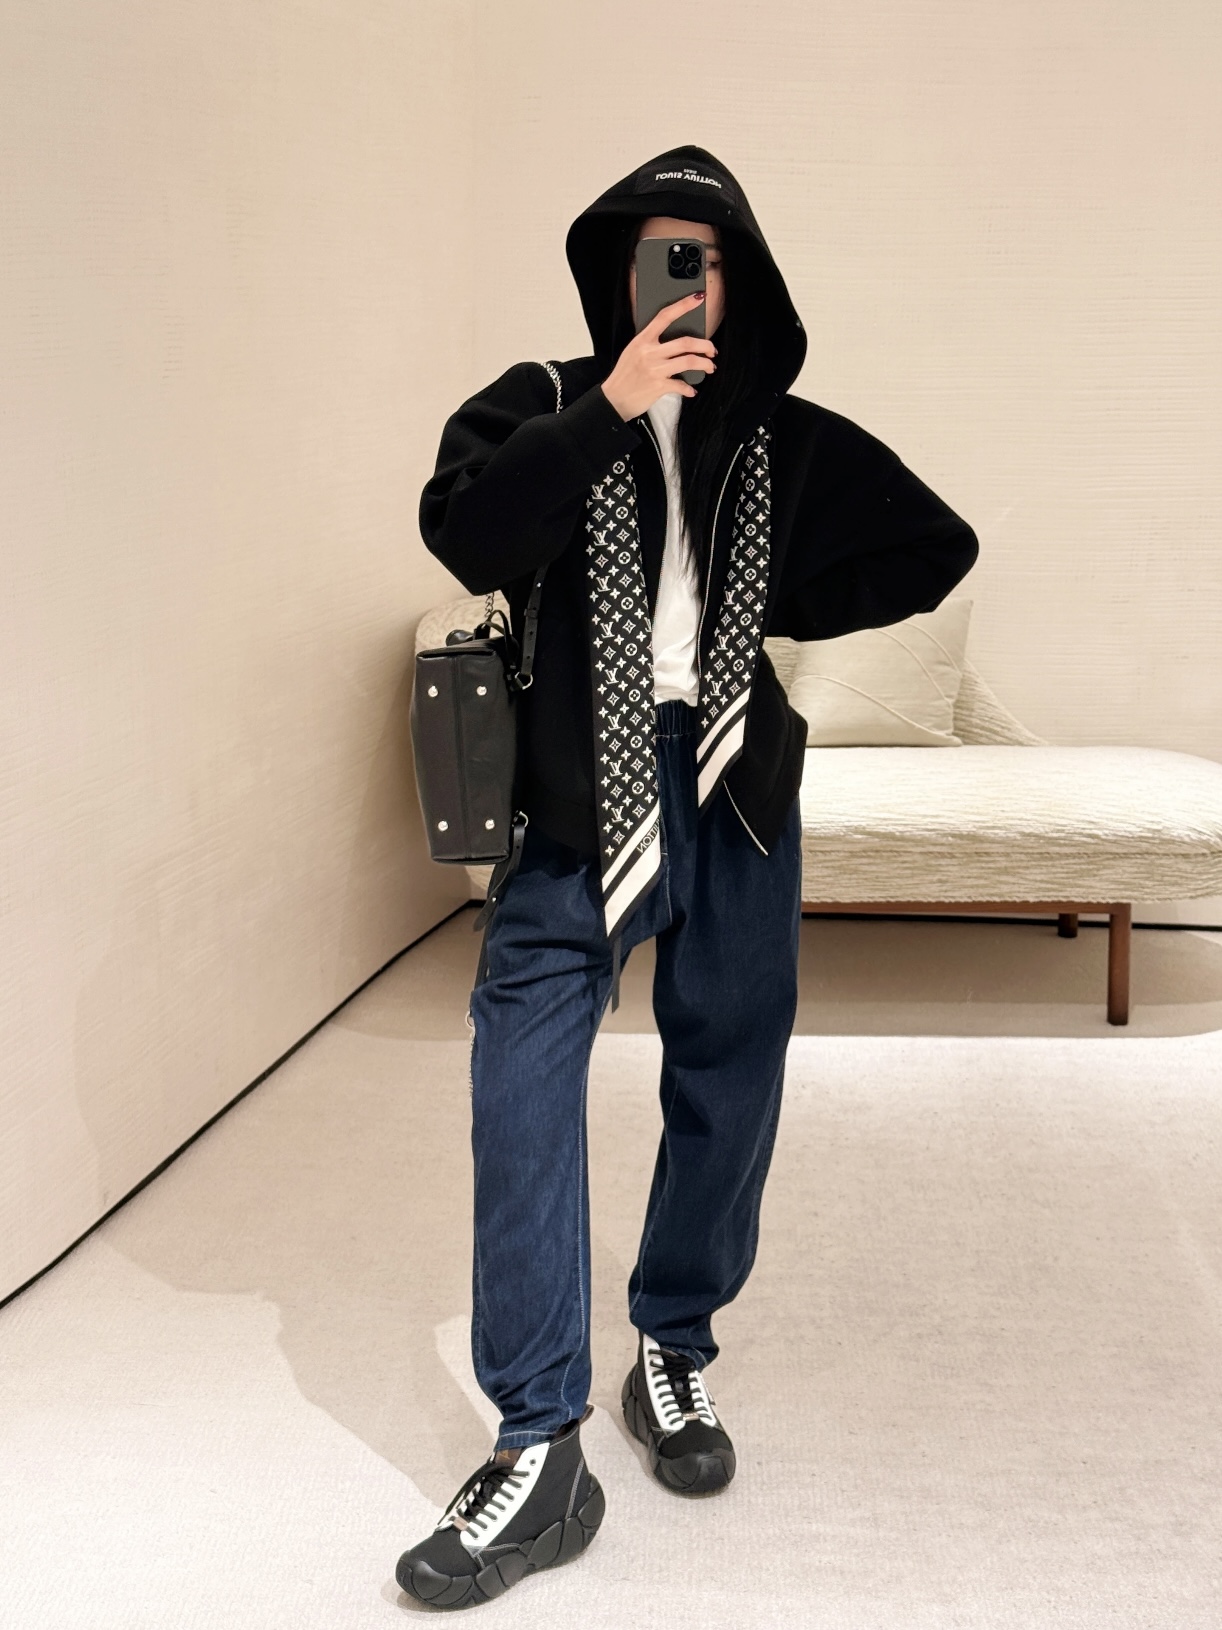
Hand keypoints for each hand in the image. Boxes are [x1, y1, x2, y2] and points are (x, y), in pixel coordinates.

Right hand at [600, 292, 716, 420]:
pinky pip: (682, 385)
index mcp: (643, 339)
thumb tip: (674, 340)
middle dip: (705, 345)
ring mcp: (655, 369)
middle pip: (685, 342)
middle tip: (712, 350)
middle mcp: (649, 352)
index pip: (665, 316)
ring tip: (710, 367)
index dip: (683, 305)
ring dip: (705, 364)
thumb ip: (650, 343)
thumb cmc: (625, 375)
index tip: (698, 298)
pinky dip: (690, 388)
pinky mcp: (659, 386)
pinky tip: (692, 390)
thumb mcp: (633, 351)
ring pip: (689, 361)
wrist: (614, 399)